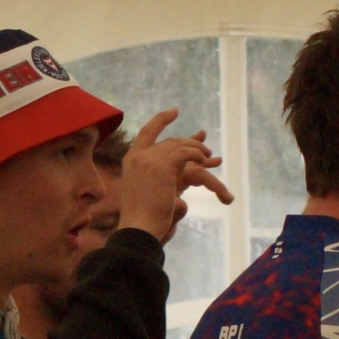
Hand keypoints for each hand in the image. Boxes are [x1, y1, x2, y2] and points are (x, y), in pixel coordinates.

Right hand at [118, 109, 233, 241]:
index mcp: (130, 161)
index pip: (146, 133)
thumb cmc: (142, 218)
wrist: (138, 227)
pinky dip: (197, 154)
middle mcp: (137, 156)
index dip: (160, 120)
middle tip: (204, 148)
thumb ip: (160, 178)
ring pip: (179, 144)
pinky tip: (204, 160)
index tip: (173, 111)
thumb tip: (181, 178)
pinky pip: (185, 153)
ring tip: (208, 156)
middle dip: (188, 142)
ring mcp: (149, 159)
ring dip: (196, 148)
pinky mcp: (163, 166)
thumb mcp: (147, 192)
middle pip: (168, 140)